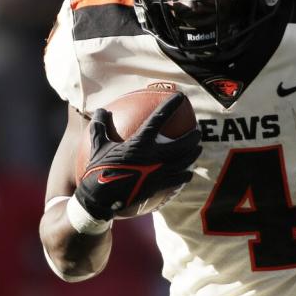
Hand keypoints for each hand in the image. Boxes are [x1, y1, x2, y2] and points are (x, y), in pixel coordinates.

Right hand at [74, 93, 201, 219]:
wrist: (101, 198)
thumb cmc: (98, 169)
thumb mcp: (97, 145)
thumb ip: (100, 126)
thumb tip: (101, 110)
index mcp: (140, 142)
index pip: (159, 118)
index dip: (170, 105)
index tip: (180, 97)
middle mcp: (154, 156)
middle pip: (182, 144)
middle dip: (193, 136)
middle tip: (198, 132)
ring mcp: (158, 172)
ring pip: (184, 161)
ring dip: (193, 154)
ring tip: (198, 149)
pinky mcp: (159, 186)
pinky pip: (178, 179)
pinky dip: (185, 175)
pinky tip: (188, 174)